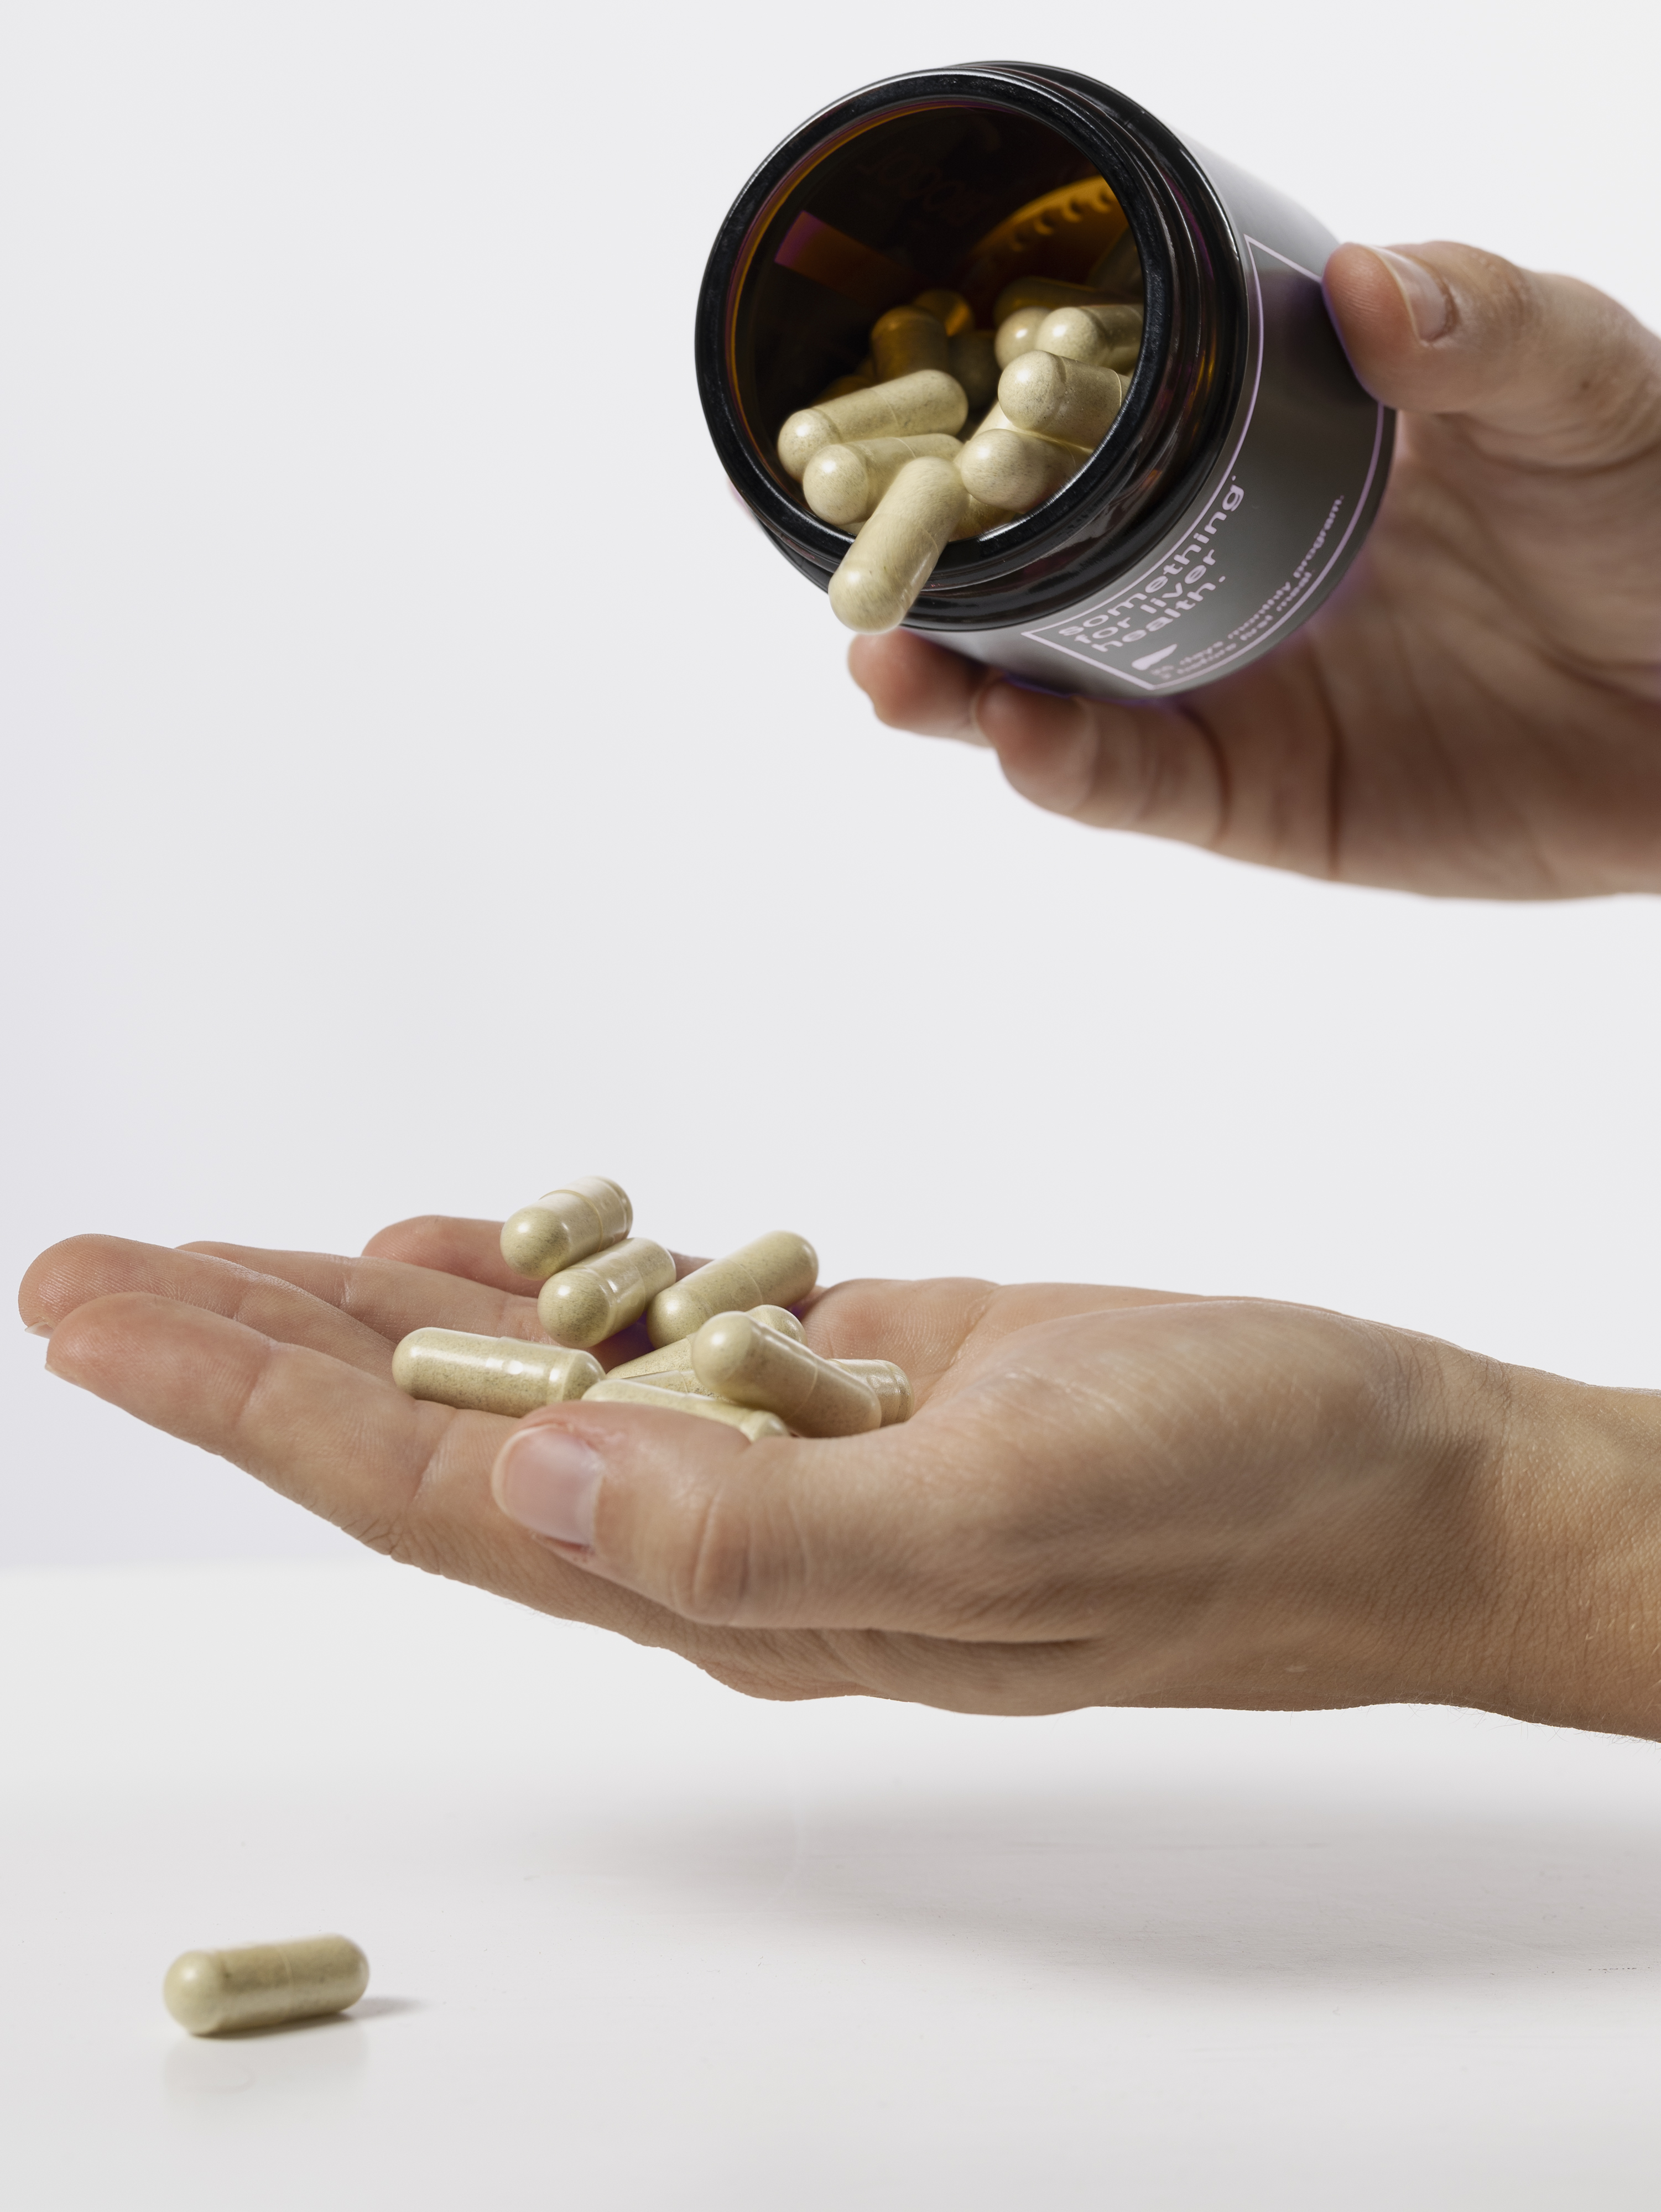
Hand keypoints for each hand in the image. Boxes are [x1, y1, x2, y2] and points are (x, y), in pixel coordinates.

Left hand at [21, 1217, 1660, 1733]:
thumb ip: (764, 1534)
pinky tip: (453, 1248)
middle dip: (246, 1358)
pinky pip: (652, 1333)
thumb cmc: (1242, 1498)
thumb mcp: (1017, 1512)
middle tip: (83, 1269)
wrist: (1391, 1476)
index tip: (94, 1319)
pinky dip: (540, 1284)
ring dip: (365, 1320)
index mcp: (742, 1588)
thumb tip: (528, 1486)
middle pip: (436, 1440)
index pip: (434, 1496)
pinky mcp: (857, 1377)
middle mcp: (733, 1536)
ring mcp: (791, 1456)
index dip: (247, 1407)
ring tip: (215, 1258)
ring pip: (525, 1383)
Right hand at [851, 243, 1660, 897]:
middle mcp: (1223, 567)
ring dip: (959, 684)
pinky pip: (1141, 786)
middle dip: (939, 565)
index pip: (1108, 424)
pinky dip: (1071, 770)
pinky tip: (1016, 737)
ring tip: (887, 659)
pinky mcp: (1260, 795)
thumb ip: (1485, 329)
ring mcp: (1230, 687)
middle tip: (852, 542)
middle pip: (1044, 569)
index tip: (913, 382)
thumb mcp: (1586, 388)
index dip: (1005, 412)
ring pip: (1056, 692)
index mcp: (1271, 450)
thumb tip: (1364, 286)